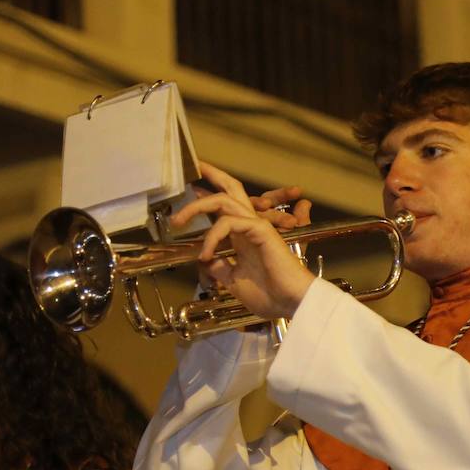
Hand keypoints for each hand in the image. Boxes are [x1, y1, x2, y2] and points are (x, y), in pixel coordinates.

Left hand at [171, 162, 316, 319]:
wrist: (291, 305)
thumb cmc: (269, 296)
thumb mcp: (234, 281)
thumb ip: (220, 266)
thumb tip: (205, 260)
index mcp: (243, 236)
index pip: (223, 209)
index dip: (206, 198)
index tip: (189, 190)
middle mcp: (249, 226)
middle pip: (230, 189)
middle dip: (211, 174)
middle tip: (194, 165)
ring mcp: (256, 226)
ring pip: (223, 201)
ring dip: (196, 207)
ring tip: (177, 221)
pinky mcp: (261, 230)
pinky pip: (228, 223)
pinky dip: (212, 237)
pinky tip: (206, 254)